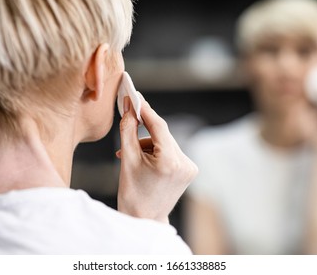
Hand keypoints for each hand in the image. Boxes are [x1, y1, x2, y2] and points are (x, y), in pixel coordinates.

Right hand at [116, 97, 197, 222]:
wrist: (145, 220)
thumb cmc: (133, 194)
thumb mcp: (126, 160)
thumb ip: (128, 130)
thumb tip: (129, 107)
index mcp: (170, 162)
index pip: (158, 126)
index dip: (145, 109)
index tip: (134, 95)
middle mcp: (185, 163)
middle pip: (162, 134)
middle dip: (143, 130)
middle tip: (127, 123)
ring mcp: (190, 167)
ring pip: (166, 142)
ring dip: (148, 143)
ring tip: (130, 156)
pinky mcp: (190, 170)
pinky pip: (170, 151)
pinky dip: (156, 151)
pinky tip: (144, 161)